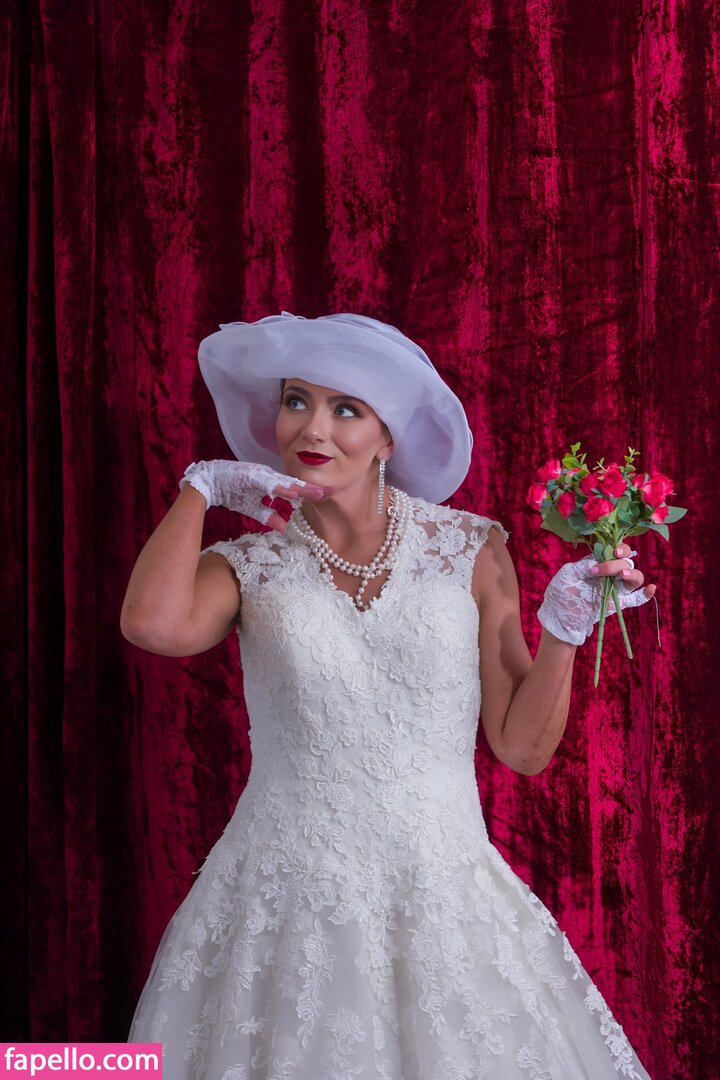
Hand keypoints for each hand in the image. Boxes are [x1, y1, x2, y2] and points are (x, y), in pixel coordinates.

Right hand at [179, 460, 329, 531]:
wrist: (207, 482)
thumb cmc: (230, 491)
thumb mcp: (252, 508)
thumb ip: (268, 516)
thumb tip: (285, 528)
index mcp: (270, 481)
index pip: (293, 487)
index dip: (309, 491)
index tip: (327, 495)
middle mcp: (267, 475)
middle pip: (292, 482)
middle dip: (310, 488)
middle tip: (330, 491)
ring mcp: (258, 474)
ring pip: (282, 482)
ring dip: (298, 487)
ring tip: (314, 492)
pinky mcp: (248, 476)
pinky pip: (266, 483)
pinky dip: (279, 488)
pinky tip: (290, 492)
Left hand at [537, 543, 656, 645]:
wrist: (559, 616)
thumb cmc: (562, 592)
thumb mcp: (568, 574)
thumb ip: (583, 565)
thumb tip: (598, 560)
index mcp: (600, 562)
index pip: (616, 549)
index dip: (619, 548)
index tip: (611, 552)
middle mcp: (611, 573)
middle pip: (627, 561)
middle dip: (619, 562)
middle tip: (603, 569)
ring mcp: (616, 589)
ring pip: (635, 578)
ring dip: (632, 573)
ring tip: (622, 575)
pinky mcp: (618, 603)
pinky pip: (636, 599)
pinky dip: (645, 594)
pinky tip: (651, 589)